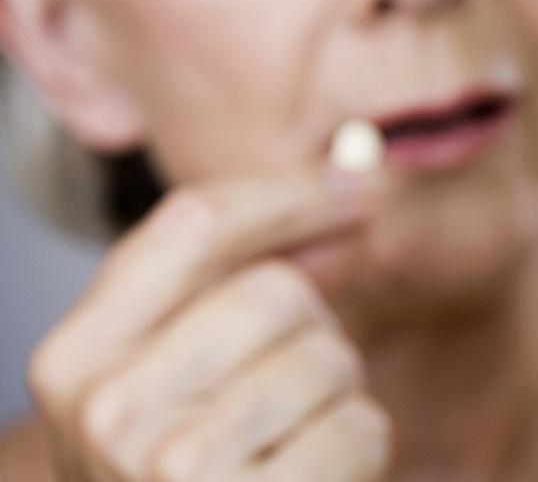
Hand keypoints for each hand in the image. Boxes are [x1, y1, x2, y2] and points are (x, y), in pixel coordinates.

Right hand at [27, 168, 390, 481]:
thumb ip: (238, 281)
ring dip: (336, 394)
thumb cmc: (190, 476)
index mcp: (76, 358)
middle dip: (312, 327)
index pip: (195, 222)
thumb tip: (350, 192)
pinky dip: (358, 449)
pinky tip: (312, 481)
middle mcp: (110, 412)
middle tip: (289, 388)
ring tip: (289, 444)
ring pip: (329, 356)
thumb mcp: (176, 377)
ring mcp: (175, 471)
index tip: (356, 187)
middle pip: (277, 290)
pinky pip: (361, 426)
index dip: (289, 193)